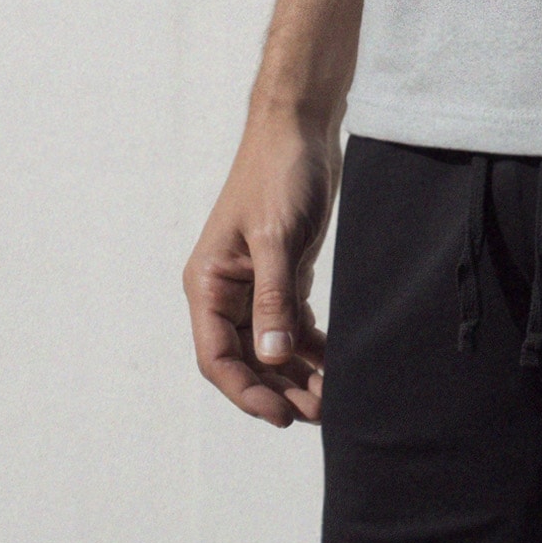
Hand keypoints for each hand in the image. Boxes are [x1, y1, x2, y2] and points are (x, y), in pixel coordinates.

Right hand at [183, 113, 337, 428]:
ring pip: (270, 346)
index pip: (216, 358)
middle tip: (318, 414)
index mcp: (208, 284)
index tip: (281, 416)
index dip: (246, 392)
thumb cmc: (278, 173)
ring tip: (330, 400)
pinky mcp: (283, 273)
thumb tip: (274, 359)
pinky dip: (309, 347)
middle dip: (278, 390)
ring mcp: (255, 284)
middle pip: (245, 359)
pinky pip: (290, 323)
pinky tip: (333, 366)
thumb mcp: (277, 237)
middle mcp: (226, 290)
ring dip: (296, 374)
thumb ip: (274, 299)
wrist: (300, 126)